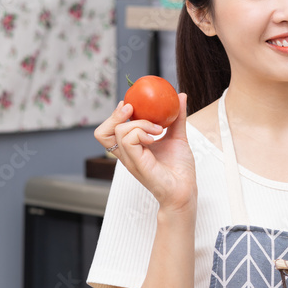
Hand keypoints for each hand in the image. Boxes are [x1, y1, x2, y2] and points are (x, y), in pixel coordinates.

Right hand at [94, 94, 195, 211]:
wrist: (185, 191)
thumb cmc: (180, 169)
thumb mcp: (179, 137)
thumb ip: (178, 118)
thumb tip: (181, 96)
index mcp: (133, 148)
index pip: (111, 130)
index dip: (116, 115)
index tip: (131, 104)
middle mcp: (127, 154)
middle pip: (103, 132)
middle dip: (115, 115)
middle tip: (132, 108)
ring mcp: (130, 159)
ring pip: (118, 132)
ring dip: (138, 123)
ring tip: (157, 129)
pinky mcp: (137, 163)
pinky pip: (128, 140)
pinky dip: (141, 132)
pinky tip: (155, 137)